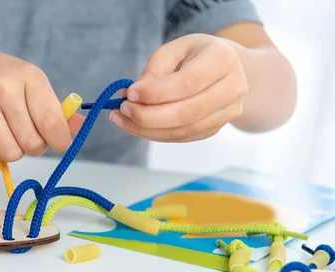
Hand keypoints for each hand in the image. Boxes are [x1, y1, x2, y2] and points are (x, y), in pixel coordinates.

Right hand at [0, 46, 83, 163]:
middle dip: (32, 146)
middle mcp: (4, 88)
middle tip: (22, 133)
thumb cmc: (1, 80)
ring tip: (3, 133)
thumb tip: (81, 127)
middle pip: (32, 144)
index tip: (56, 142)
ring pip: (10, 154)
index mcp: (29, 76)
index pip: (52, 124)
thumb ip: (57, 110)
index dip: (59, 142)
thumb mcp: (31, 84)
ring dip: (10, 151)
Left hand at [110, 34, 247, 141]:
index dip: (156, 93)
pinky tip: (136, 125)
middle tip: (122, 110)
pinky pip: (182, 137)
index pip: (188, 83)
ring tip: (122, 118)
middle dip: (148, 116)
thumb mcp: (174, 50)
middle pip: (187, 112)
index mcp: (223, 59)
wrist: (226, 69)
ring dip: (147, 129)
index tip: (130, 93)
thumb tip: (130, 95)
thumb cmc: (195, 56)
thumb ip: (153, 72)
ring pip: (183, 130)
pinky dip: (155, 134)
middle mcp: (233, 88)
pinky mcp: (216, 128)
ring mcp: (227, 112)